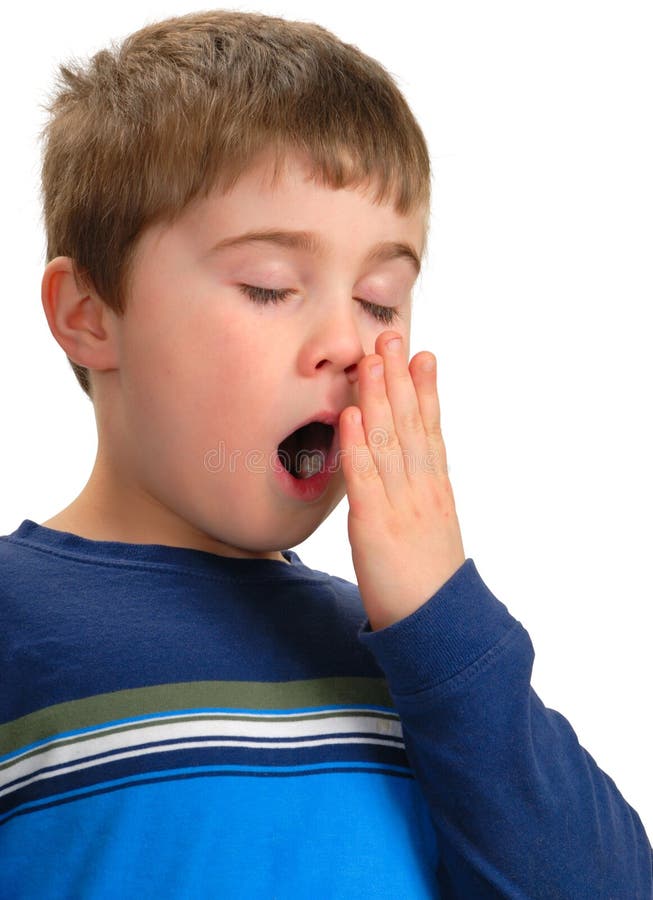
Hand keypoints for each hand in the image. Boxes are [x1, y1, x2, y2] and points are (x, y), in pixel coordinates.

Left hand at [339, 331, 465, 630]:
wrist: (438, 628)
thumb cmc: (429, 582)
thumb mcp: (433, 530)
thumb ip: (420, 497)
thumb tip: (407, 471)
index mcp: (436, 489)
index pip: (430, 429)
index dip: (425, 389)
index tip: (421, 353)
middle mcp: (422, 489)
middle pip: (410, 424)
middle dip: (400, 378)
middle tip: (391, 336)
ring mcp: (401, 505)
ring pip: (389, 441)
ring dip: (380, 397)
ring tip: (372, 359)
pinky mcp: (375, 528)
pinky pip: (365, 479)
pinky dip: (358, 444)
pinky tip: (351, 413)